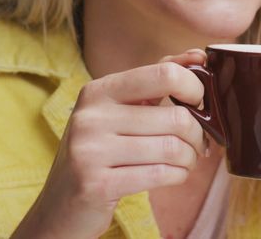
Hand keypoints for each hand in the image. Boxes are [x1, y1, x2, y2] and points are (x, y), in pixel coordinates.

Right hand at [13, 50, 209, 238]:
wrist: (61, 206)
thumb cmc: (102, 152)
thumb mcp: (121, 110)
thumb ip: (158, 80)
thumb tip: (198, 55)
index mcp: (99, 91)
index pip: (164, 73)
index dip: (194, 88)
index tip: (199, 104)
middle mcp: (91, 116)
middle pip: (177, 117)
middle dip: (198, 135)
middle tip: (198, 144)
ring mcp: (90, 151)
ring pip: (173, 148)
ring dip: (190, 159)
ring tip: (186, 162)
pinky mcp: (96, 184)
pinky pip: (161, 174)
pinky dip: (178, 176)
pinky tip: (174, 175)